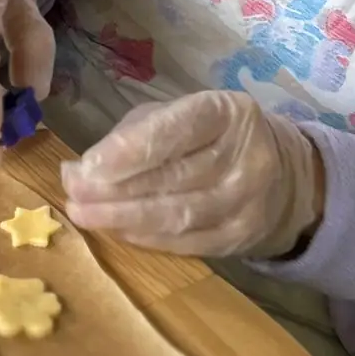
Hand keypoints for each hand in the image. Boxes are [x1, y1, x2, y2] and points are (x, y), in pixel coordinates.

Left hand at [60, 90, 324, 258]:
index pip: (175, 130)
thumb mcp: (179, 116)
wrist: (282, 176)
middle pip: (172, 177)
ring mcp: (247, 201)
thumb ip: (131, 137)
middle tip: (73, 194)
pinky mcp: (240, 237)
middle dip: (115, 188)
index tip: (85, 167)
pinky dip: (145, 238)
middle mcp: (245, 156)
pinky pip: (186, 242)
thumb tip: (79, 171)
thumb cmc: (211, 137)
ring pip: (177, 214)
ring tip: (84, 214)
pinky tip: (117, 231)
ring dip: (123, 218)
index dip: (127, 151)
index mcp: (227, 113)